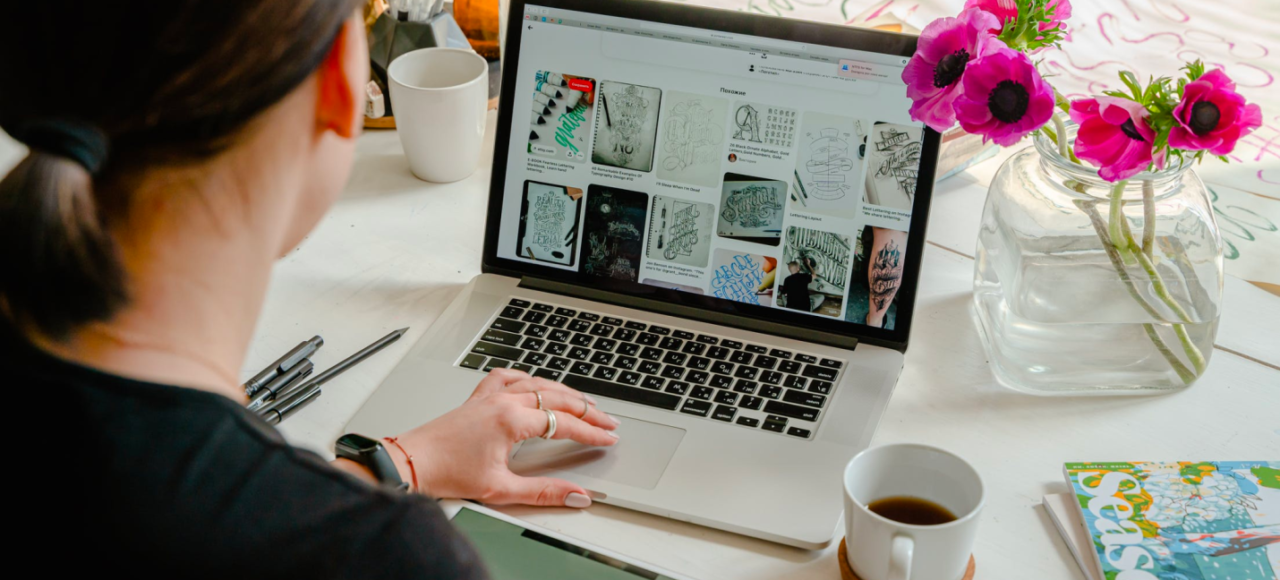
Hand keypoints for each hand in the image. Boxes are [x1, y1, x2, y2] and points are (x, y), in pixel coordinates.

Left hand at [389, 369, 618, 507]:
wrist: (412, 463)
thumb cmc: (447, 473)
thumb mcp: (501, 489)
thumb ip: (544, 491)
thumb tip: (575, 494)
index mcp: (511, 420)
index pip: (564, 423)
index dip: (591, 432)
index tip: (608, 438)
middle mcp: (502, 402)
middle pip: (557, 398)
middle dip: (588, 410)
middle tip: (608, 421)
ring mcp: (489, 396)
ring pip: (538, 383)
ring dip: (565, 392)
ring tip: (584, 402)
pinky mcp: (477, 398)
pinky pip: (508, 377)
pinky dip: (528, 377)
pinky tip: (534, 382)